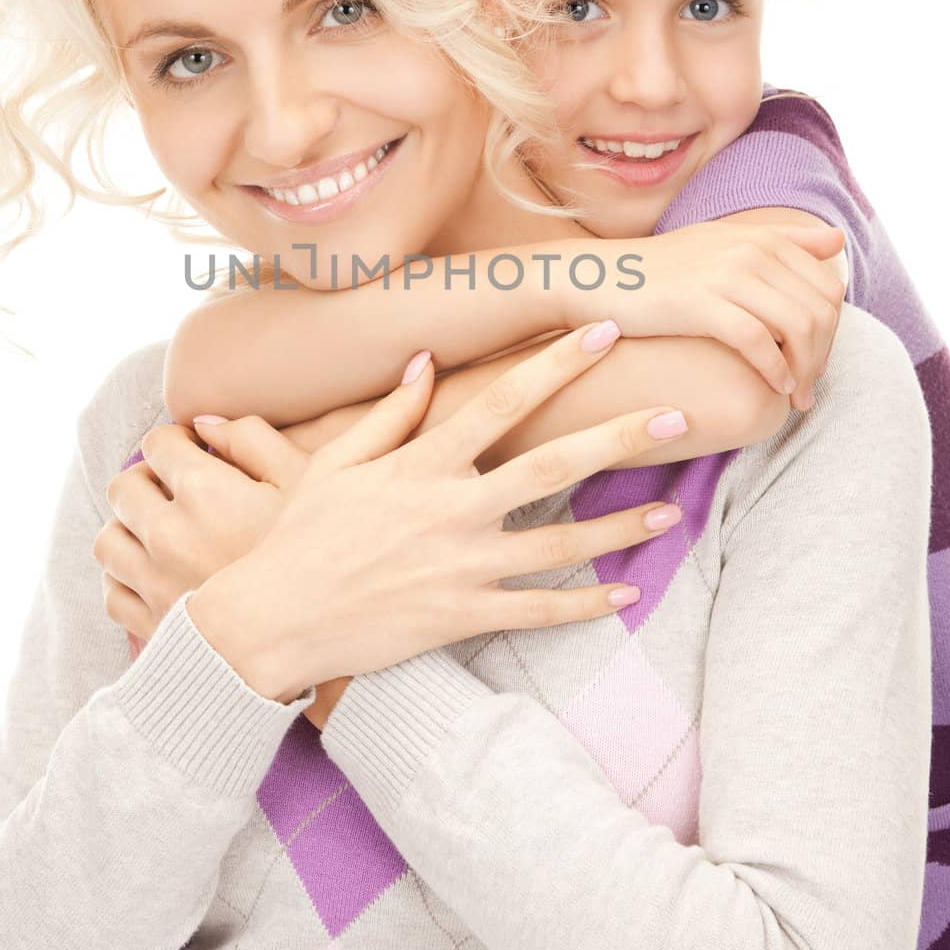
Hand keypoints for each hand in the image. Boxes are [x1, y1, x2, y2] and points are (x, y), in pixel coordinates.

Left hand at [96, 418, 347, 727]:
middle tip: (173, 488)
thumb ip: (254, 439)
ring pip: (108, 541)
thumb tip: (206, 423)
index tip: (191, 450)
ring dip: (127, 528)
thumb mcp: (309, 483)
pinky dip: (125, 578)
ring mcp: (155, 583)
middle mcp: (169, 534)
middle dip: (146, 479)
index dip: (175, 440)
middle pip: (124, 489)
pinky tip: (152, 573)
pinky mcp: (153, 627)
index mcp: (206, 491)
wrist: (327, 646)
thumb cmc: (324, 558)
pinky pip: (114, 592)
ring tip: (157, 531)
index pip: (159, 443)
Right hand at [187, 322, 689, 703]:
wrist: (273, 618)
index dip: (556, 363)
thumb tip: (424, 361)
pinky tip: (626, 593)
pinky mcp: (462, 616)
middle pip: (553, 465)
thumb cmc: (302, 534)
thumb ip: (389, 413)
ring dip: (620, 528)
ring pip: (559, 544)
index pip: (503, 401)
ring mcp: (461, 566)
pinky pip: (537, 611)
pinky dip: (584, 604)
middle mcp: (451, 509)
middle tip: (676, 414)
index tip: (600, 331)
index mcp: (423, 464)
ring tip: (669, 511)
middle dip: (619, 436)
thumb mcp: (337, 463)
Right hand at [554, 220, 845, 406]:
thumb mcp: (722, 244)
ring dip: (806, 368)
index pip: (827, 285)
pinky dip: (775, 370)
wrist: (597, 278)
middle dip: (825, 354)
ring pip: (798, 325)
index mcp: (760, 238)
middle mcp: (750, 250)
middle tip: (809, 388)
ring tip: (795, 395)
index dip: (833, 330)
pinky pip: (758, 340)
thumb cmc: (659, 271)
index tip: (816, 361)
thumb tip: (838, 239)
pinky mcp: (700, 303)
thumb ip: (781, 240)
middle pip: (820, 308)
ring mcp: (726, 274)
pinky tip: (774, 388)